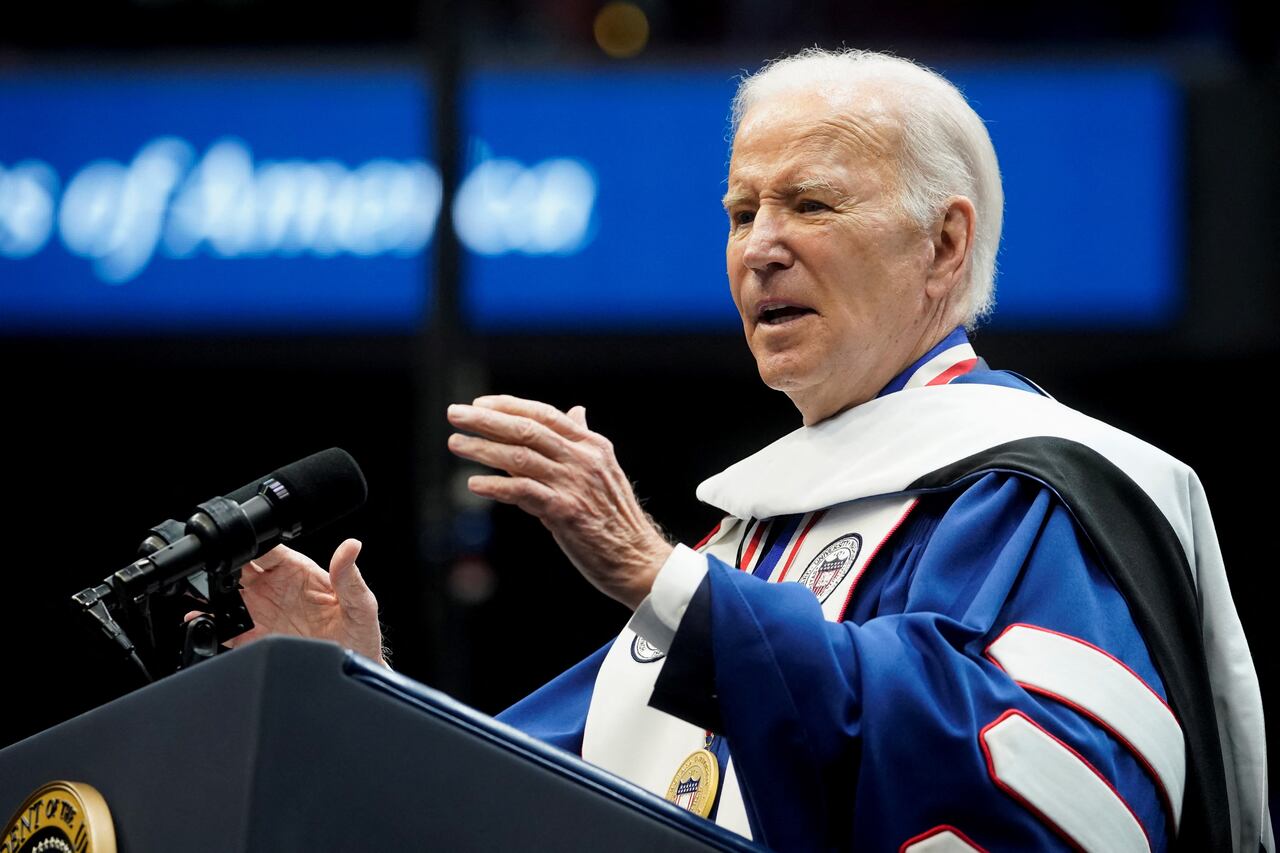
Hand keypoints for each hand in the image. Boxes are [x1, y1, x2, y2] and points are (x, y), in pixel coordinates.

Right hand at [190, 539, 388, 666]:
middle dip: (224, 567)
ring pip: (227, 595)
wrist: (352, 670)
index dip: (249, 547)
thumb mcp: (360, 605)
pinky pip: (225, 628)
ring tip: (204, 599)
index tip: (238, 550)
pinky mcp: (254, 637)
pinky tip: (202, 622)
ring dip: (213, 595)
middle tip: (215, 576)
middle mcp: (276, 588)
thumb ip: (349, 577)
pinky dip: (210, 624)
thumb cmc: (359, 633)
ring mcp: (262, 612)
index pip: (267, 550)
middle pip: (240, 568)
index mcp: (299, 572)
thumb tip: (351, 546)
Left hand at [446, 395, 672, 609]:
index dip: (509, 406)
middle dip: (486, 420)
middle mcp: (583, 459)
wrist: (637, 558)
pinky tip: (474, 485)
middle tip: (455, 414)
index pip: (544, 414)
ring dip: (482, 449)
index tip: (480, 404)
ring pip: (519, 457)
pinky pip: (522, 492)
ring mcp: (574, 484)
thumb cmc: (615, 517)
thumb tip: (576, 411)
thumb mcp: (604, 469)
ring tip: (456, 444)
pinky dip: (496, 487)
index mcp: (592, 445)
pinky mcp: (565, 511)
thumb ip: (582, 440)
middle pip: (526, 430)